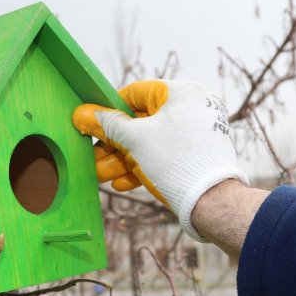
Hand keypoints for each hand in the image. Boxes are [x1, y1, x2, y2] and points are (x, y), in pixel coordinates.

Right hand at [72, 80, 247, 239]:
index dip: (109, 108)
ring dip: (121, 160)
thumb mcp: (134, 139)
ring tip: (101, 175)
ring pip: (148, 143)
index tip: (91, 122)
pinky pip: (162, 156)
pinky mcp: (193, 156)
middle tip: (92, 155)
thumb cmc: (177, 161)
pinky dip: (141, 167)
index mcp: (182, 93)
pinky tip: (122, 183)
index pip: (136, 93)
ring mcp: (194, 134)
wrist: (212, 202)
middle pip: (139, 122)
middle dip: (112, 144)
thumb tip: (82, 114)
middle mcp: (191, 109)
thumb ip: (107, 125)